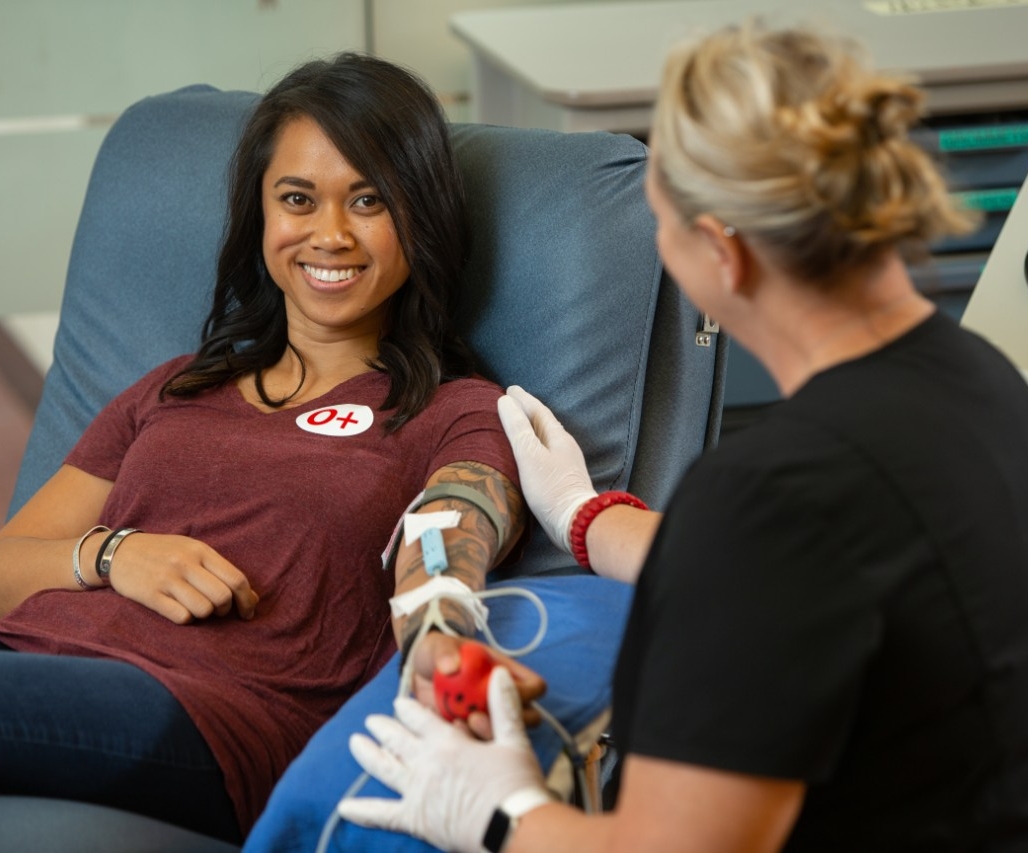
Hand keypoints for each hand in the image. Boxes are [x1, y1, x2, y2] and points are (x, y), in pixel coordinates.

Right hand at [106, 533, 258, 623]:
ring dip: (205, 615)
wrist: (119, 551)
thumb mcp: (194, 552)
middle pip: (222, 597)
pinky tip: (180, 611)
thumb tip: (254, 599)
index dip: (247, 600)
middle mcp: (185, 563)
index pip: (236, 579)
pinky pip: (180, 617)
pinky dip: (186, 619)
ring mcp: (167, 579)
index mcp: (201, 550)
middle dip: (225, 610)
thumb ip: (222, 571)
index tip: (247, 612)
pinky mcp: (150, 595)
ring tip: (197, 609)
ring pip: (203, 610)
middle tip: (218, 611)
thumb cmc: (165, 553)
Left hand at [340, 667, 551, 852]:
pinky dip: (363, 811)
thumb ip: (504, 705)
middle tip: (371, 720)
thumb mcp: (514, 739)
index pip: (420, 719)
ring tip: (354, 743)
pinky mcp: (415, 820)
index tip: (398, 703)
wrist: (512, 827)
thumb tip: (500, 673)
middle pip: (397, 740)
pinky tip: (344, 808)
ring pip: (384, 768)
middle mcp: (426, 764)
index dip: (407, 709)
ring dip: (368, 754)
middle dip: (383, 728)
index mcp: (447, 742)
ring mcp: (417, 792)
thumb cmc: (516, 784)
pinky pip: (382, 815)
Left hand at [409, 633, 546, 737]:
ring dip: (486, 734)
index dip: (526, 692)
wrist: (418, 674)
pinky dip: (465, 743)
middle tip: (477, 715)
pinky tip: (445, 731)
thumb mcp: (438, 647)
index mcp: (506, 674)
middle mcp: (503, 699)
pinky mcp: (470, 735)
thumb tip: (451, 666)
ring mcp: (489, 719)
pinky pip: (478, 747)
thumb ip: (444, 653)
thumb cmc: (437, 654)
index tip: (499, 691)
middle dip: (508, 721)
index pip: (535, 687)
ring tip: (458, 722)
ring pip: (505, 738)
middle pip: (528, 719)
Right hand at [497, 386, 596, 551]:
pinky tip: (529, 454)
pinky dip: (534, 446)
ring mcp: (566, 463)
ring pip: (546, 437)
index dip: (524, 399)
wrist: (575, 521)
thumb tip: (506, 402)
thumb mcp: (529, 456)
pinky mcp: (563, 478)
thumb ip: (517, 429)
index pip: (539, 411)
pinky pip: (546, 452)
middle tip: (512, 402)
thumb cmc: (551, 488)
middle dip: (527, 411)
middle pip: (544, 422)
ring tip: (518, 424)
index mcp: (558, 437)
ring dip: (531, 428)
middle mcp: (565, 446)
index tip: (510, 389)